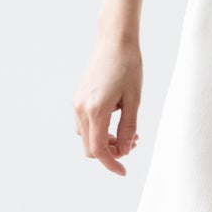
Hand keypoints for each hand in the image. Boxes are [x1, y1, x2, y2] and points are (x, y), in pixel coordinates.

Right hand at [73, 33, 142, 176]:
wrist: (115, 41)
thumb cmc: (129, 67)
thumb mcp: (134, 100)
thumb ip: (128, 129)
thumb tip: (125, 151)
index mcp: (96, 110)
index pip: (99, 150)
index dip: (111, 164)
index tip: (124, 171)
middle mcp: (81, 109)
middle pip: (91, 147)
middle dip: (111, 152)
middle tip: (133, 142)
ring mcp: (77, 103)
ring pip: (87, 136)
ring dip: (106, 141)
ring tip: (129, 131)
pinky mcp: (78, 97)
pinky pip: (86, 123)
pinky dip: (100, 129)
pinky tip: (117, 120)